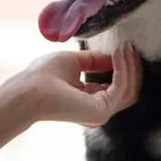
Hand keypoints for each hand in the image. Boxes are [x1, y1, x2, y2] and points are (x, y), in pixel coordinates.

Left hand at [7, 46, 142, 126]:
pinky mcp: (102, 110)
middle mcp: (97, 111)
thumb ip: (94, 61)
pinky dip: (123, 68)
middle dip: (131, 67)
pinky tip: (119, 54)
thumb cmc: (43, 76)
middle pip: (127, 90)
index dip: (122, 68)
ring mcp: (101, 113)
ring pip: (129, 89)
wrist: (29, 90)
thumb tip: (114, 56)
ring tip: (127, 48)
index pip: (115, 87)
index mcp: (88, 102)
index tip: (125, 49)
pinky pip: (122, 86)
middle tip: (130, 48)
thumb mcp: (73, 61)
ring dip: (130, 66)